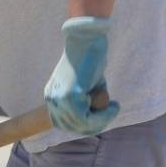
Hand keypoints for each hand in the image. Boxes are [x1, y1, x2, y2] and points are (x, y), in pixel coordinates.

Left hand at [44, 16, 120, 134]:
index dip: (84, 126)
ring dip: (102, 120)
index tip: (101, 116)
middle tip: (110, 111)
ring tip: (113, 107)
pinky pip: (88, 119)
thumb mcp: (85, 86)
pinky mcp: (71, 96)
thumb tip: (94, 119)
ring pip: (82, 125)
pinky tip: (114, 106)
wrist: (87, 39)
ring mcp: (60, 99)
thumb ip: (86, 103)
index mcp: (52, 96)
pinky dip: (104, 116)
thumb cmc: (89, 60)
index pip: (64, 124)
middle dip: (94, 125)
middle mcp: (52, 99)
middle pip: (72, 127)